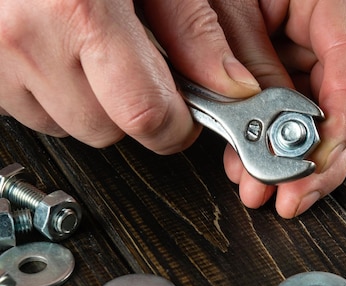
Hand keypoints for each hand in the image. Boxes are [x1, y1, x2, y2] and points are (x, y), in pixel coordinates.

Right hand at [0, 0, 259, 153]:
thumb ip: (194, 27)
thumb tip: (234, 85)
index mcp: (80, 8)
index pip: (145, 114)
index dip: (176, 125)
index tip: (186, 115)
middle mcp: (27, 34)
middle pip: (107, 130)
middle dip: (135, 111)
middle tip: (138, 65)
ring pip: (69, 127)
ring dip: (95, 104)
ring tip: (95, 48)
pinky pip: (32, 113)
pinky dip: (58, 93)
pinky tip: (64, 51)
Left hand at [210, 0, 345, 217]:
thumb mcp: (226, 0)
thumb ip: (240, 50)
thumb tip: (254, 108)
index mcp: (328, 2)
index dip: (342, 123)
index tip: (317, 161)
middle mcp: (322, 31)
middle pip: (341, 104)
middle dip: (315, 160)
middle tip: (292, 193)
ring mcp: (303, 52)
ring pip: (312, 118)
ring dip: (288, 161)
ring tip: (260, 188)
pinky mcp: (280, 69)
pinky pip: (284, 114)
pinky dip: (265, 144)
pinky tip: (246, 165)